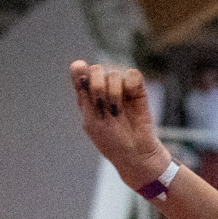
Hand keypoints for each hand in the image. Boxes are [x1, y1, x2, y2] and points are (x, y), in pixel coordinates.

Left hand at [69, 61, 170, 184]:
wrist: (136, 153)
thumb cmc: (110, 141)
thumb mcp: (92, 122)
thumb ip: (85, 95)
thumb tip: (80, 65)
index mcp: (87, 95)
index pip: (79, 72)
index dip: (80, 71)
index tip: (83, 80)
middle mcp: (103, 87)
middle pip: (97, 70)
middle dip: (98, 87)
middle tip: (103, 106)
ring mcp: (121, 87)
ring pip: (114, 73)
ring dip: (114, 93)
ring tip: (118, 111)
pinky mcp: (138, 89)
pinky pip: (132, 74)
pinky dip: (130, 84)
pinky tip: (131, 98)